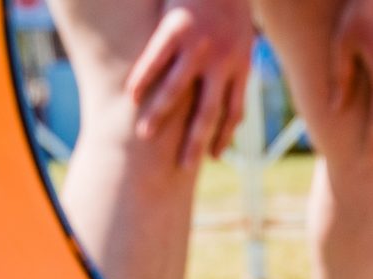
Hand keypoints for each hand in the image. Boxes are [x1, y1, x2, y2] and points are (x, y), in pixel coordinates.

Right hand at [125, 0, 255, 167]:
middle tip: (181, 167)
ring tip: (143, 134)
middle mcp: (222, 60)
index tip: (212, 158)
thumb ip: (235, 65)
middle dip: (194, 142)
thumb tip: (231, 95)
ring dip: (159, 115)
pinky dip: (142, 77)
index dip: (223, 137)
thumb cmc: (229, 3)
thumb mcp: (243, 36)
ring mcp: (198, 44)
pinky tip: (130, 94)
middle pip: (207, 111)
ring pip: (176, 89)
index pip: (233, 111)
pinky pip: (155, 58)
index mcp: (241, 65)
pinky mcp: (176, 26)